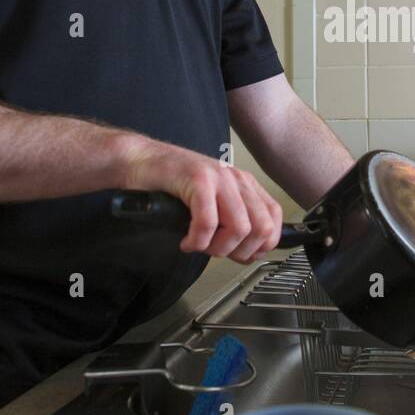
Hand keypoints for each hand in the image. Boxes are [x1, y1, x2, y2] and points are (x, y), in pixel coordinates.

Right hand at [121, 138, 283, 263]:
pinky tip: (186, 241)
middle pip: (261, 228)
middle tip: (217, 252)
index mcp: (245, 185)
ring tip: (199, 245)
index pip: (274, 220)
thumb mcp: (212, 203)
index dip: (261, 246)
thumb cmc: (172, 184)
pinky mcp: (197, 180)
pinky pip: (208, 222)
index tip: (239, 254)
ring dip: (217, 248)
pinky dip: (197, 241)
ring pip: (239, 228)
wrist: (140, 160)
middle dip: (240, 252)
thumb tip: (248, 253)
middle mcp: (237, 180)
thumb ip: (233, 223)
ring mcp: (219, 178)